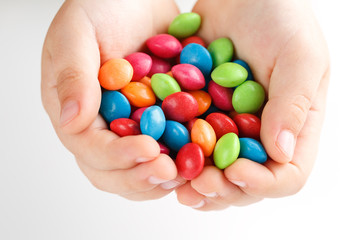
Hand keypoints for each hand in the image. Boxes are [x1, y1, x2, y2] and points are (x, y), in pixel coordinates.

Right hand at [41, 0, 184, 200]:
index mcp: (79, 112)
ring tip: (187, 173)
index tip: (149, 150)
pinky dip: (184, 159)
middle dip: (141, 177)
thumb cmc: (102, 8)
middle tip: (169, 172)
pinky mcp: (159, 123)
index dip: (118, 157)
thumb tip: (71, 122)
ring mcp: (133, 128)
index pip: (91, 149)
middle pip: (114, 172)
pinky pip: (170, 150)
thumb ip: (73, 75)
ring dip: (162, 178)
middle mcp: (104, 128)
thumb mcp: (78, 32)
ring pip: (141, 170)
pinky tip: (202, 158)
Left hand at [176, 0, 329, 209]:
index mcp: (291, 127)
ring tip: (175, 181)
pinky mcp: (199, 114)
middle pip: (244, 182)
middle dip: (222, 189)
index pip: (286, 175)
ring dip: (193, 181)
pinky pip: (186, 143)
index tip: (236, 172)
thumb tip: (281, 153)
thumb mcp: (299, 54)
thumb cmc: (280, 17)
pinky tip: (159, 156)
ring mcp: (227, 127)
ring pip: (212, 170)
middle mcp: (258, 134)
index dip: (262, 183)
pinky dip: (173, 153)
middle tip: (198, 184)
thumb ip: (294, 102)